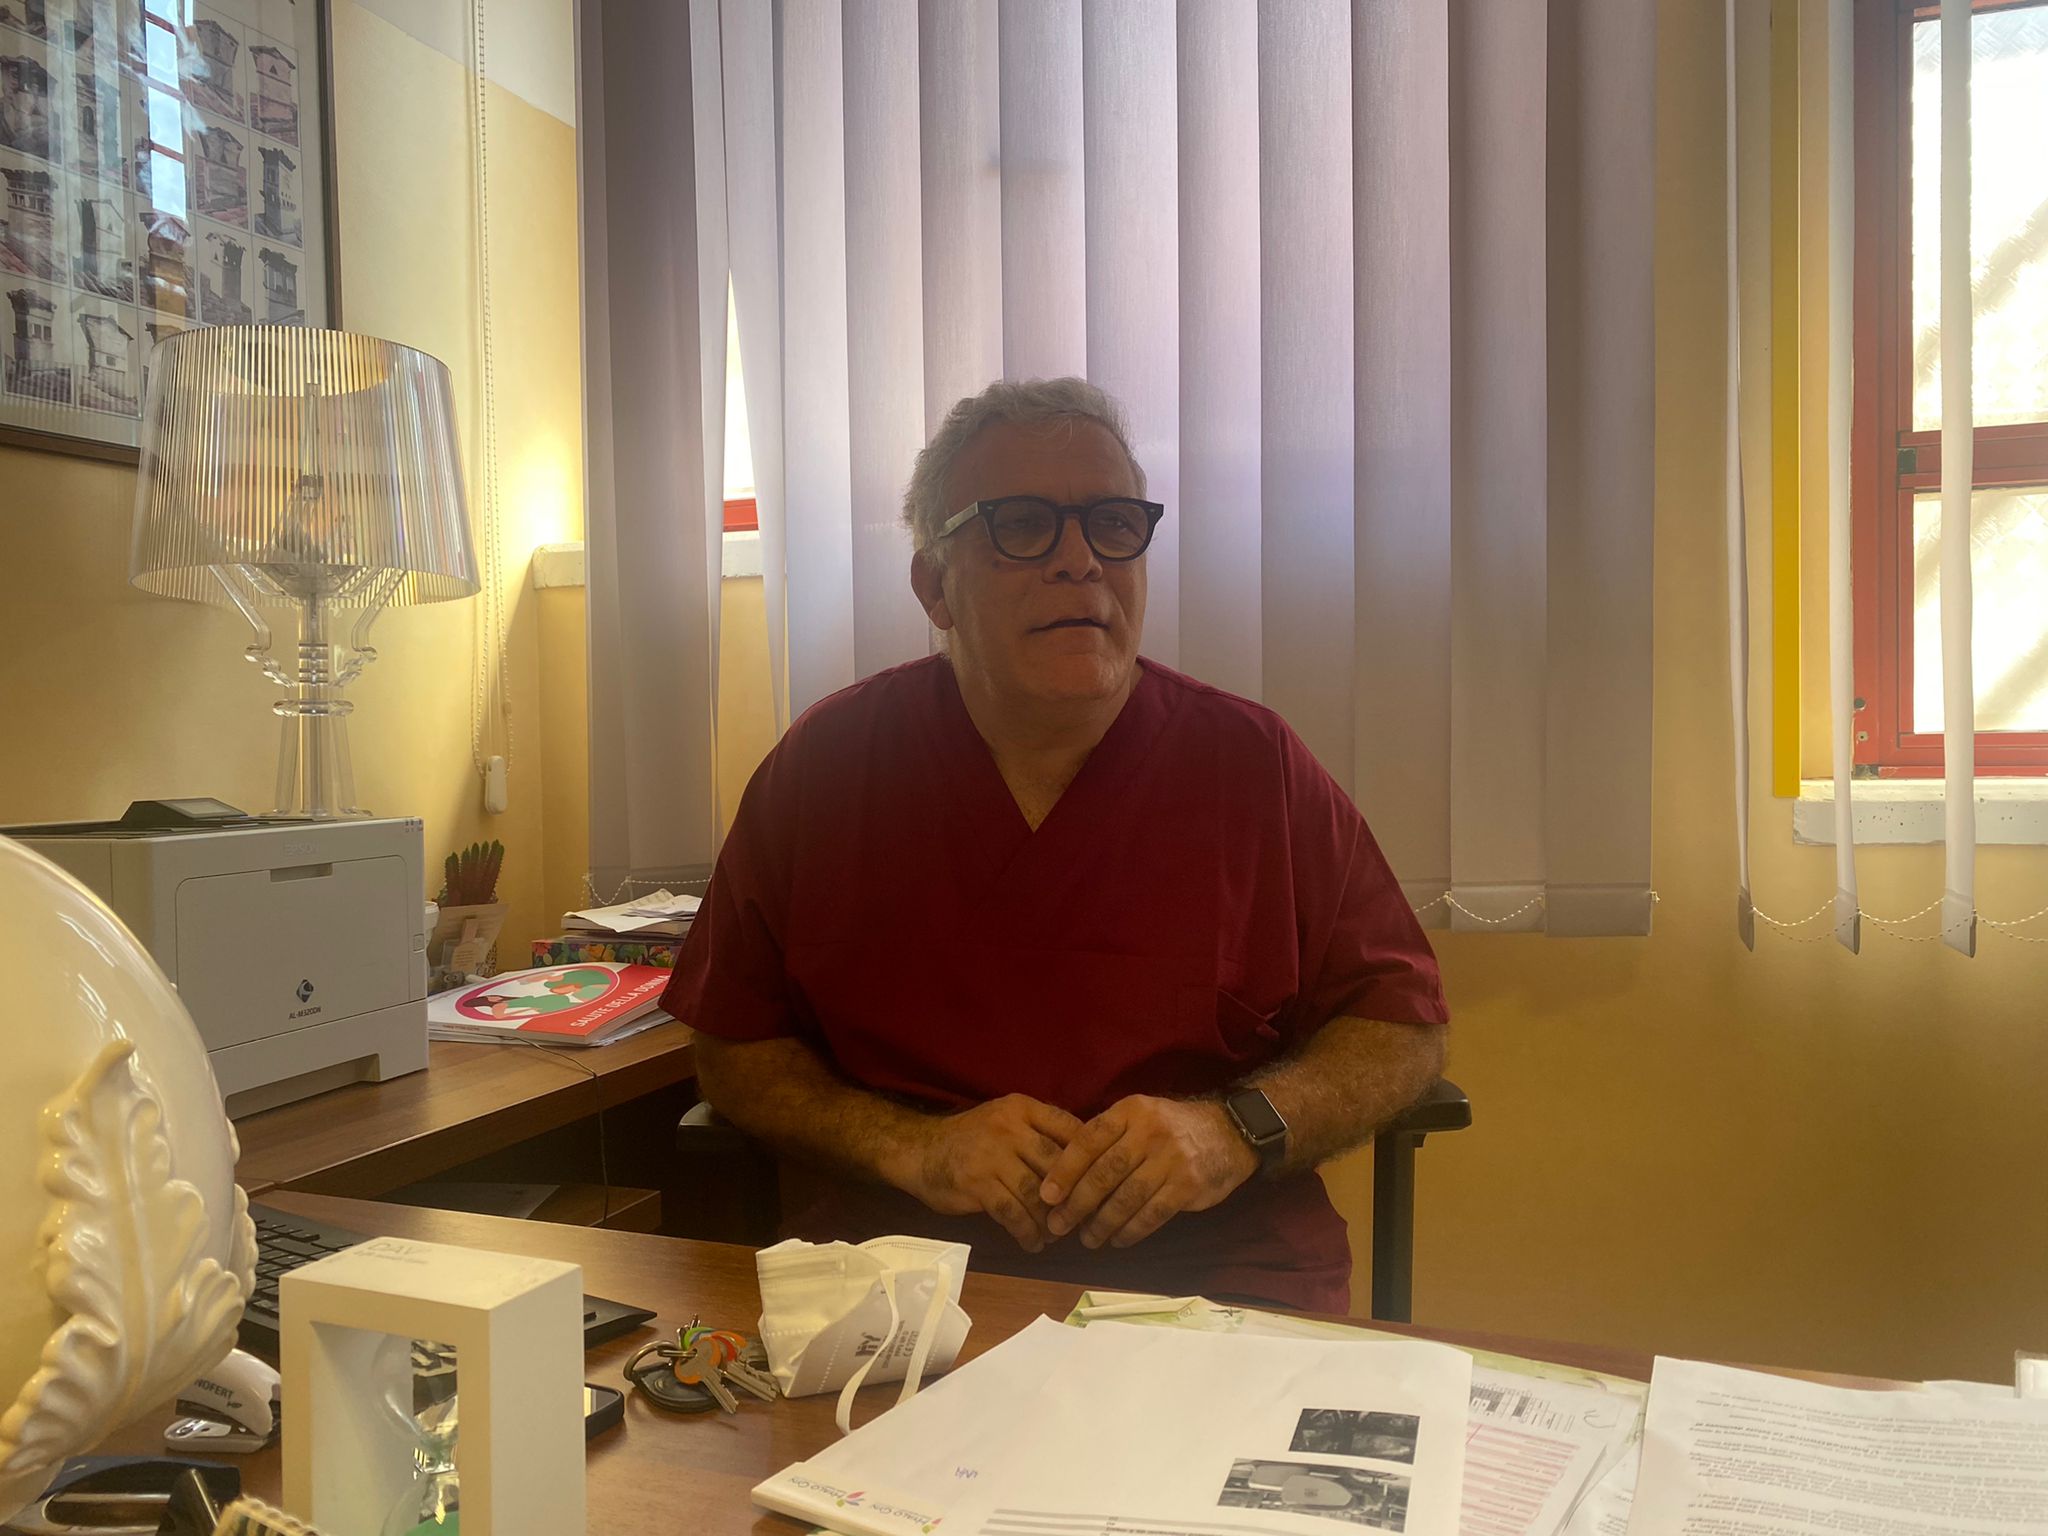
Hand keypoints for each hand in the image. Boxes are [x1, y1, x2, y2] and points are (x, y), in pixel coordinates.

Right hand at [893, 1094, 1082, 1253]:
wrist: (920, 1150)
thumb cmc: (970, 1138)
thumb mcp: (1005, 1120)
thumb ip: (1038, 1132)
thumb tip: (1083, 1159)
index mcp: (1022, 1109)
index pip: (1069, 1127)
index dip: (1089, 1157)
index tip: (1099, 1182)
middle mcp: (1010, 1128)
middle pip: (1057, 1163)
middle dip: (1073, 1195)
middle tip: (1082, 1217)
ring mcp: (993, 1156)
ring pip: (1037, 1193)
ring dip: (1050, 1220)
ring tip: (1056, 1235)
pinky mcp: (978, 1184)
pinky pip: (1012, 1213)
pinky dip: (1027, 1232)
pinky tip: (1033, 1243)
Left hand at [1038, 1096, 1258, 1250]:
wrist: (1229, 1132)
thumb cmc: (1171, 1127)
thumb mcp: (1140, 1116)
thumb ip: (1108, 1137)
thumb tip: (1064, 1174)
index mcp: (1130, 1111)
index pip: (1089, 1140)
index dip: (1064, 1170)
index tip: (1046, 1196)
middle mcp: (1150, 1132)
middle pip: (1104, 1173)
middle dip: (1077, 1204)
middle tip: (1058, 1226)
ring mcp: (1172, 1159)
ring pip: (1126, 1198)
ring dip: (1102, 1223)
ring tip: (1087, 1239)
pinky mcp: (1188, 1185)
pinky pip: (1152, 1214)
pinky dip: (1131, 1230)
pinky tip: (1118, 1240)